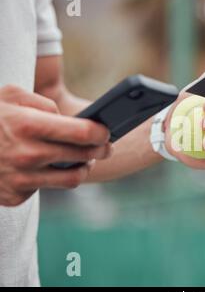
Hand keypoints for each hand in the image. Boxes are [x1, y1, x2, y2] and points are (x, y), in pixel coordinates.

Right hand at [0, 85, 112, 206]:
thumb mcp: (8, 96)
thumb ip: (43, 104)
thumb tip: (68, 120)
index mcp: (27, 126)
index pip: (83, 133)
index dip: (102, 133)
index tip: (107, 131)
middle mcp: (27, 155)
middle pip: (83, 157)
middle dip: (100, 151)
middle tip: (105, 147)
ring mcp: (20, 179)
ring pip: (71, 180)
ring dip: (82, 168)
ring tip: (84, 160)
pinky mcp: (14, 196)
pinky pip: (44, 189)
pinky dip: (48, 178)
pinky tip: (44, 168)